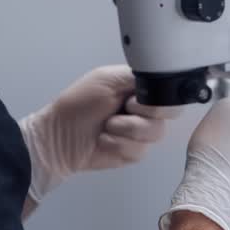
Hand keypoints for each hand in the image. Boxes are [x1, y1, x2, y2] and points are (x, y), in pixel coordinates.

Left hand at [19, 65, 178, 202]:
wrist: (59, 136)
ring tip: (107, 126)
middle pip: (170, 113)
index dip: (159, 96)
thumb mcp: (107, 78)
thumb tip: (160, 80)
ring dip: (127, 129)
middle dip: (143, 113)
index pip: (169, 90)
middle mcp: (145, 109)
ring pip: (156, 133)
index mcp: (140, 88)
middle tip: (123, 109)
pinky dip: (119, 144)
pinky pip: (141, 150)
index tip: (137, 98)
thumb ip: (137, 76)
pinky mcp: (134, 152)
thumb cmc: (78, 103)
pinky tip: (104, 140)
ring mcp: (141, 132)